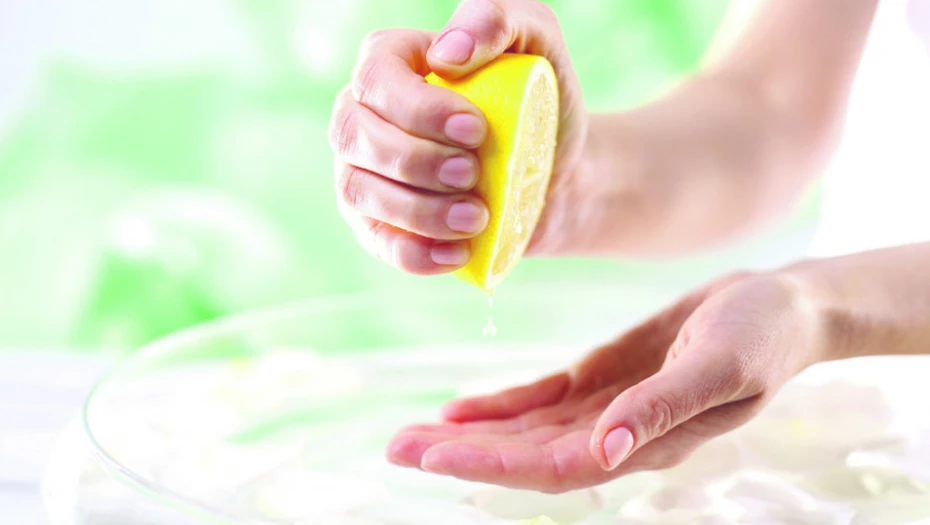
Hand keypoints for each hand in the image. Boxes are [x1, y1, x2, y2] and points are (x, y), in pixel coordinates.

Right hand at [329, 0, 586, 274]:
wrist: (553, 171)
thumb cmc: (539, 100)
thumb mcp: (537, 40)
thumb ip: (498, 18)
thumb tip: (448, 53)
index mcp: (391, 63)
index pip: (376, 78)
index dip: (417, 108)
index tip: (475, 129)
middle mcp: (363, 115)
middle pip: (356, 135)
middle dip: (416, 160)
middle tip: (474, 173)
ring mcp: (364, 172)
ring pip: (359, 191)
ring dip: (417, 210)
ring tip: (477, 217)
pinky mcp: (378, 223)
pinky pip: (377, 241)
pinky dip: (414, 253)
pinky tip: (456, 254)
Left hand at [386, 271, 824, 492]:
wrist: (779, 306)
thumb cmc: (762, 335)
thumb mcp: (719, 368)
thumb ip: (662, 410)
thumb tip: (606, 454)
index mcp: (643, 440)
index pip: (554, 465)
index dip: (493, 462)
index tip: (434, 454)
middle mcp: (615, 434)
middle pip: (525, 454)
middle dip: (460, 452)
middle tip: (395, 446)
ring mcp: (605, 408)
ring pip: (524, 431)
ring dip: (468, 433)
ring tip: (410, 434)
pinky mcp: (601, 378)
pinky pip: (540, 399)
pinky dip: (499, 407)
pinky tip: (460, 408)